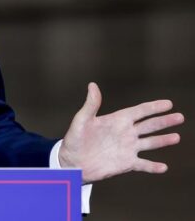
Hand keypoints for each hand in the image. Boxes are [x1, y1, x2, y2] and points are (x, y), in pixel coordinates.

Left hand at [59, 82, 183, 182]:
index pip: (139, 111)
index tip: (168, 103)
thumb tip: (92, 85)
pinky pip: (143, 165)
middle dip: (164, 121)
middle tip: (180, 117)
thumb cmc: (74, 139)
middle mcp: (125, 133)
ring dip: (163, 140)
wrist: (72, 161)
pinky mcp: (126, 163)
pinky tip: (164, 167)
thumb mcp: (82, 120)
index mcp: (117, 120)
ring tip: (177, 137)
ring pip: (150, 143)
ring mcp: (127, 148)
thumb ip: (91, 104)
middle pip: (149, 125)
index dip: (153, 107)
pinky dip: (153, 166)